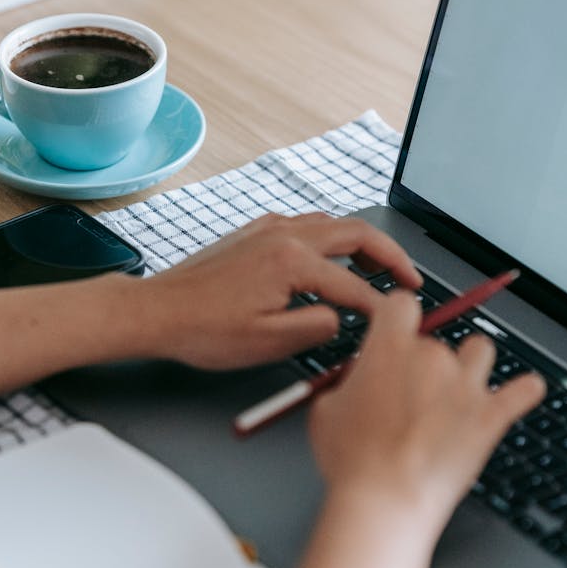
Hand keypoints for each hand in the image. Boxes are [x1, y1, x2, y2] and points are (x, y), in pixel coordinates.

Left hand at [140, 212, 421, 369]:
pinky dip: (331, 240)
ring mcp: (267, 229)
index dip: (382, 309)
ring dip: (362, 244)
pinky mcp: (253, 233)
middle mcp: (283, 235)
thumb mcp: (267, 342)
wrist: (156, 311)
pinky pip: (306, 225)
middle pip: (356, 233)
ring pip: (332, 225)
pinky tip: (331, 261)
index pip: (354, 286)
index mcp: (291, 262)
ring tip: (379, 271)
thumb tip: (341, 317)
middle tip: (410, 280)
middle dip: (390, 256)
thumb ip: (316, 328)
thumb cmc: (202, 329)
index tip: (397, 325)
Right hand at [309, 290, 546, 532]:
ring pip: (480, 350)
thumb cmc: (351, 459)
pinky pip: (524, 390)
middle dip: (421, 362)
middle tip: (406, 395)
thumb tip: (357, 379)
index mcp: (389, 347)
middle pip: (436, 339)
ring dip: (469, 364)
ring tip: (456, 388)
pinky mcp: (491, 417)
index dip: (396, 318)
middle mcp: (432, 357)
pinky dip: (522, 390)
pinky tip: (518, 392)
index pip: (402, 304)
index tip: (392, 333)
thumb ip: (345, 382)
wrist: (384, 500)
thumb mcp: (325, 408)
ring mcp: (466, 386)